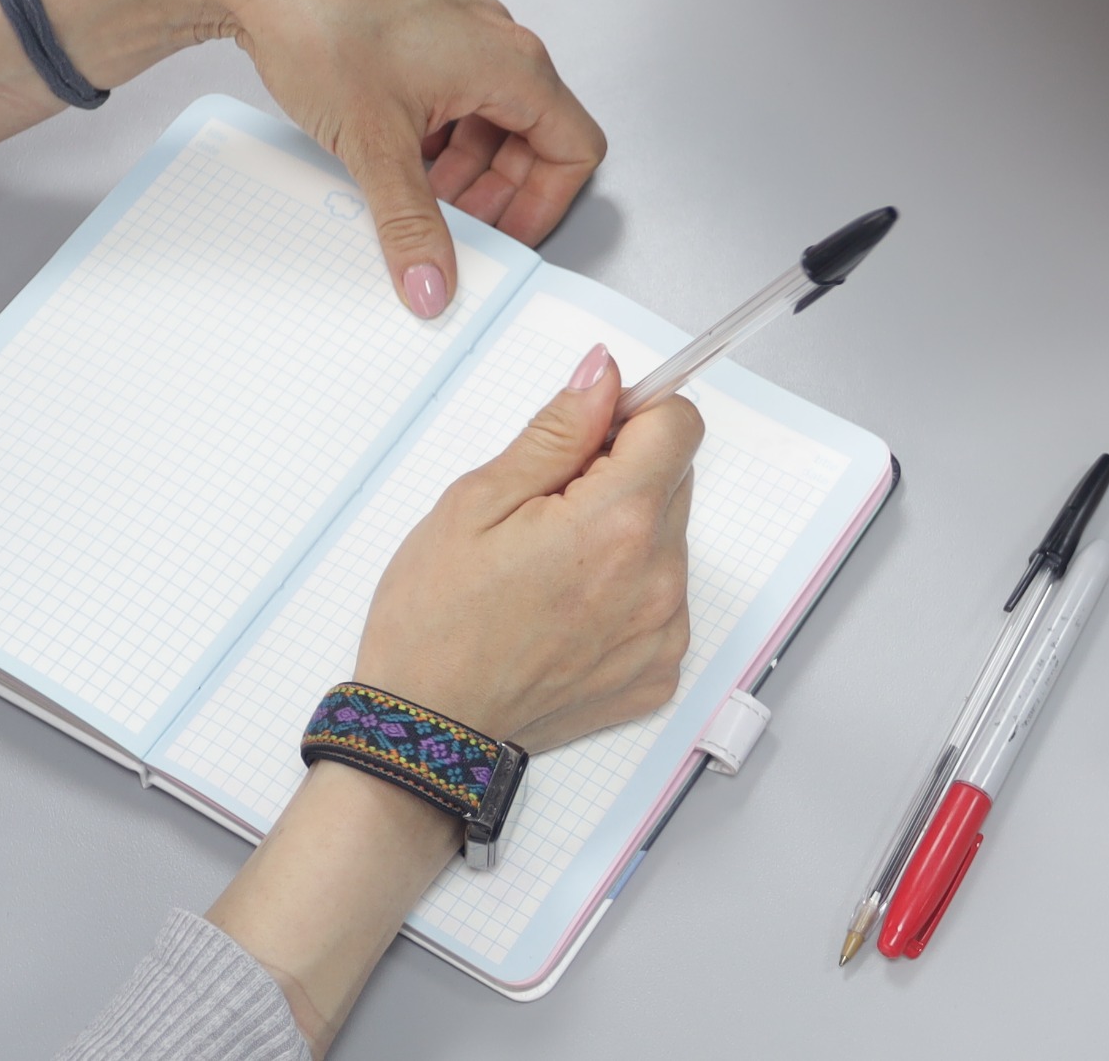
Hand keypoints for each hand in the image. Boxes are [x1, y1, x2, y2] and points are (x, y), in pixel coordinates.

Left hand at [194, 0, 607, 318]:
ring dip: (462, 170)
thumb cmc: (324, 24)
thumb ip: (411, 224)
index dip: (545, 205)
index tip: (503, 241)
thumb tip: (434, 284)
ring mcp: (460, 31)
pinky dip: (434, 138)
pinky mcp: (421, 30)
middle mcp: (497, 41)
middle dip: (495, 193)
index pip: (573, 148)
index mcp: (513, 63)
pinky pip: (452, 96)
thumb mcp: (375, 145)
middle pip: (532, 138)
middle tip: (450, 231)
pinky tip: (388, 159)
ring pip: (489, 119)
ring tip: (412, 198)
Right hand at [356, 345, 698, 747]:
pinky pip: (662, 600)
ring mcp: (665, 630)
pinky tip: (565, 612)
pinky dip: (624, 592)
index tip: (591, 436)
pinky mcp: (660, 669)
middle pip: (673, 481)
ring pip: (667, 540)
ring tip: (549, 570)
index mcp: (618, 524)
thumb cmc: (435, 620)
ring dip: (623, 535)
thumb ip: (557, 431)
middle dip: (620, 477)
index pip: (680, 426)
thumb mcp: (476, 502)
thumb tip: (603, 375)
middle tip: (546, 512)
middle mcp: (659, 578)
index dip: (634, 416)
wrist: (429, 732)